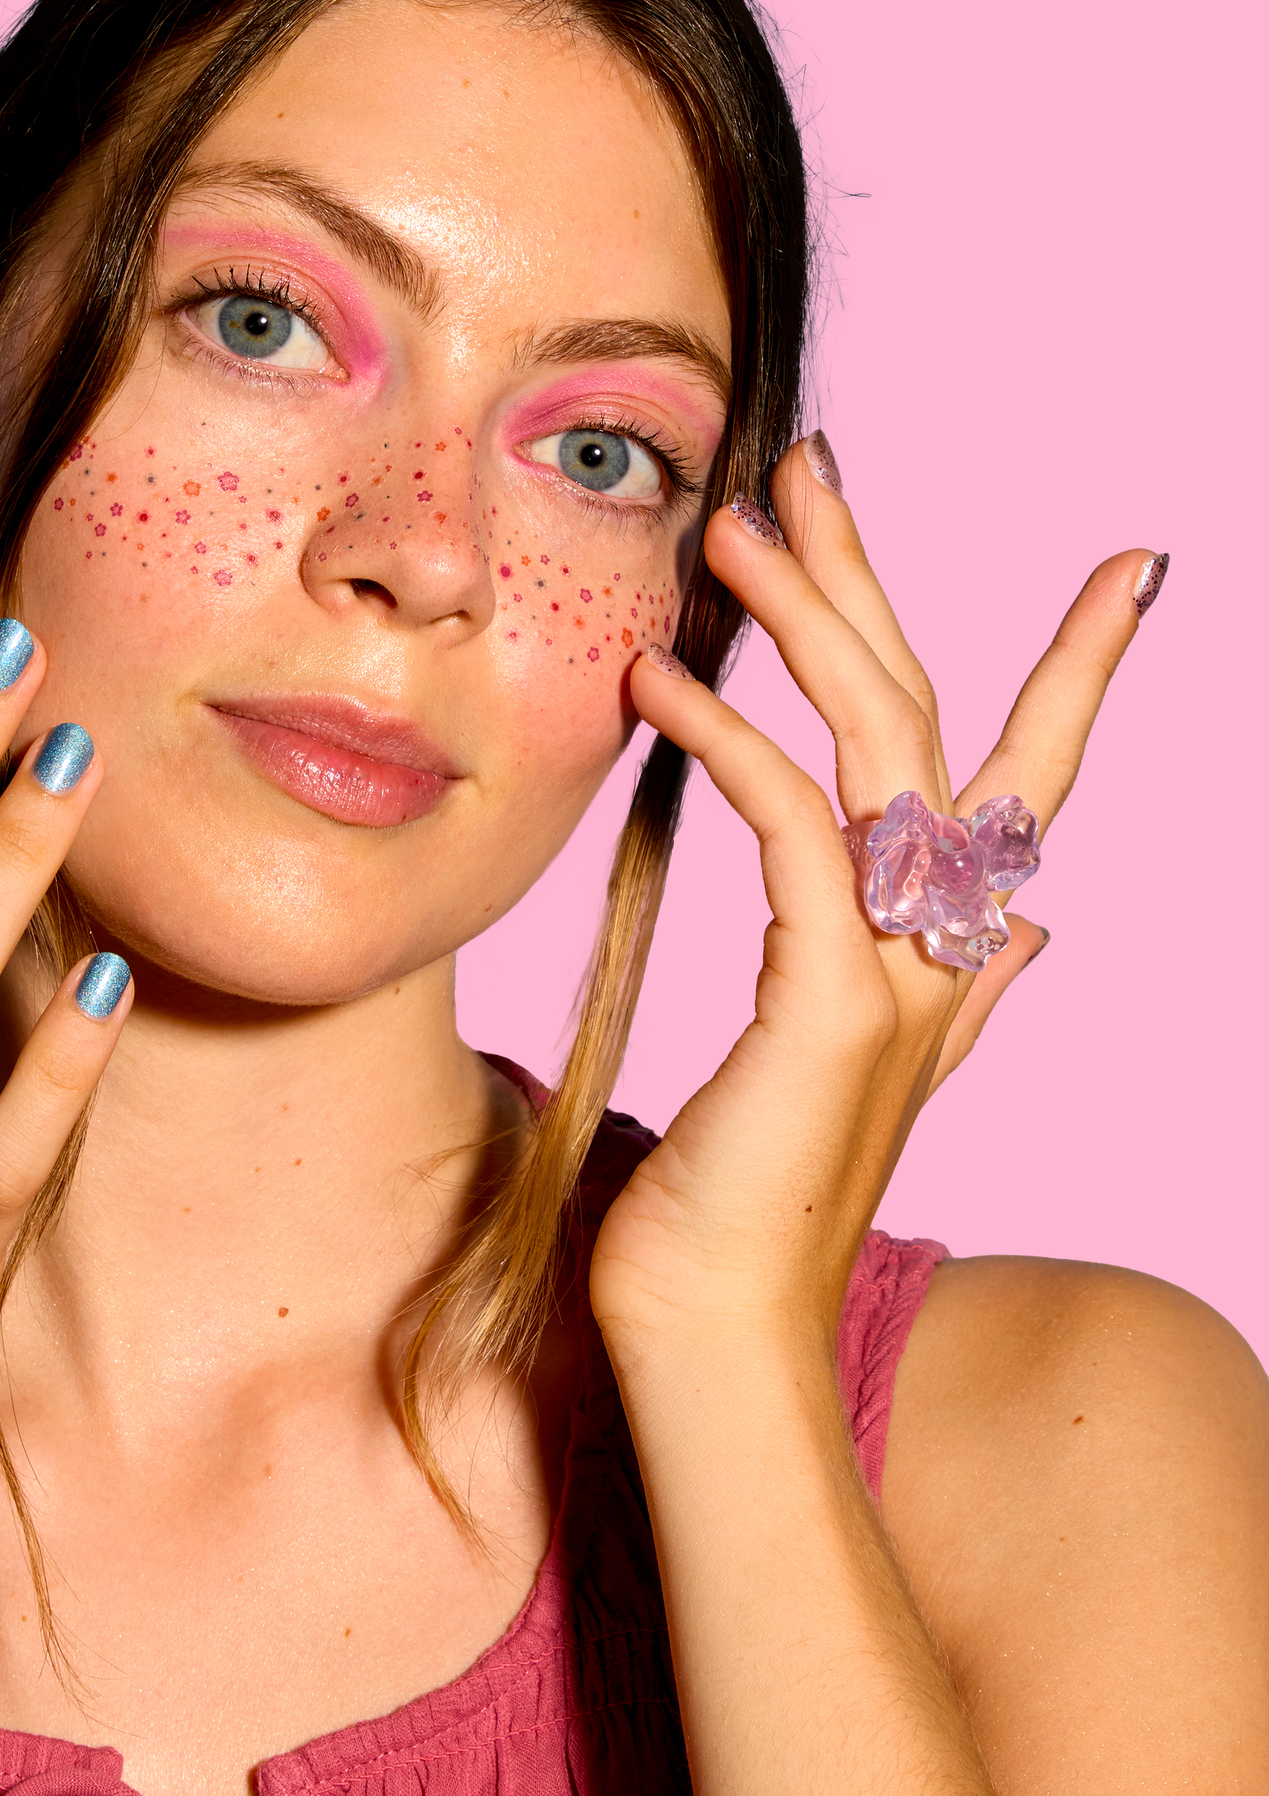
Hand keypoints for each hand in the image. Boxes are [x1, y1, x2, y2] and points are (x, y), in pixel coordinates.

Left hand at [592, 438, 1156, 1357]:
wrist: (716, 1331)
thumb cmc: (749, 1202)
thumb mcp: (858, 1071)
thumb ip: (955, 992)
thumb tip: (1029, 932)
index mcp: (950, 952)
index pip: (1029, 778)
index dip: (1080, 672)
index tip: (1133, 567)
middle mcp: (944, 949)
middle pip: (935, 722)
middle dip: (875, 583)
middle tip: (813, 464)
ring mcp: (901, 974)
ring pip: (883, 749)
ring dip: (812, 621)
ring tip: (735, 527)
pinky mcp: (832, 1001)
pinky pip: (794, 831)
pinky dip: (733, 743)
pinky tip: (662, 682)